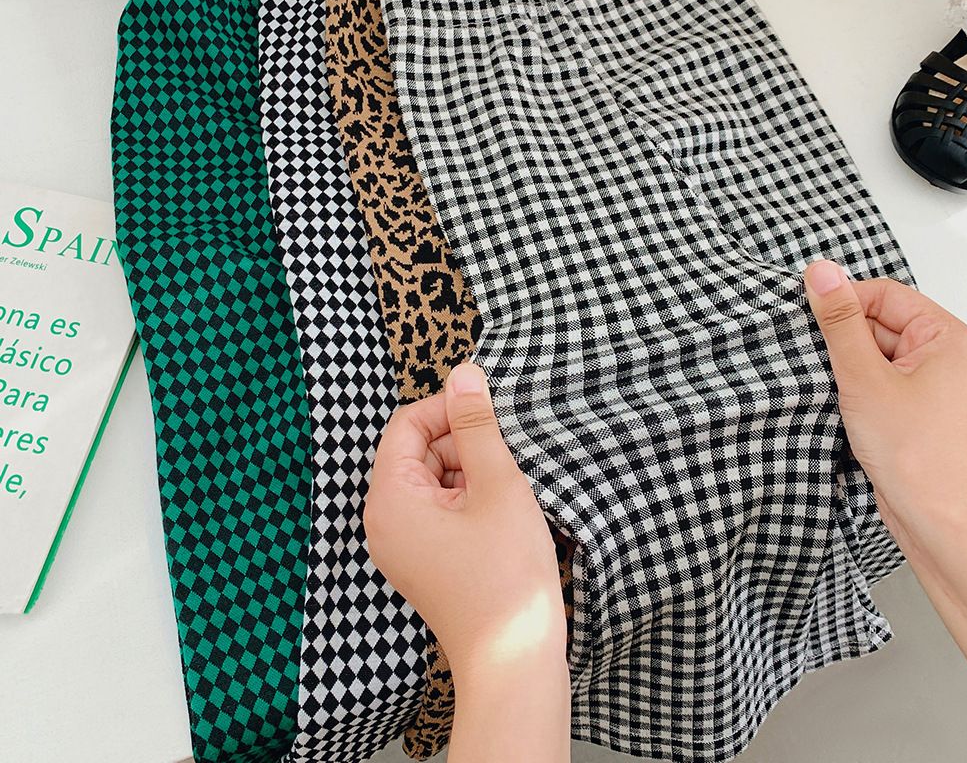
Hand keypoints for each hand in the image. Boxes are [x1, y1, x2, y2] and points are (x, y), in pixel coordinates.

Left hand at [364, 362, 570, 761]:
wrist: (513, 663)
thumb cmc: (506, 576)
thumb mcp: (497, 485)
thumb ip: (477, 425)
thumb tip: (463, 373)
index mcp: (389, 500)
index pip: (405, 426)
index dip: (447, 410)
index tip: (489, 416)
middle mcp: (384, 521)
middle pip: (417, 451)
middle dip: (461, 445)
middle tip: (506, 462)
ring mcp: (401, 545)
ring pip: (432, 480)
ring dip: (470, 473)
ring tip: (507, 495)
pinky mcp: (422, 561)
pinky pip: (439, 510)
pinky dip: (469, 501)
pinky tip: (501, 516)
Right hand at [802, 259, 966, 525]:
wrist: (935, 518)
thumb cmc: (918, 455)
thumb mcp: (865, 377)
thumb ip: (840, 322)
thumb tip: (822, 273)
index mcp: (945, 336)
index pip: (885, 293)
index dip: (845, 301)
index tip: (810, 314)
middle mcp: (943, 355)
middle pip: (878, 321)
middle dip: (843, 338)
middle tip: (819, 358)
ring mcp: (928, 383)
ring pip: (872, 352)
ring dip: (845, 365)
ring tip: (834, 387)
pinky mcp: (912, 408)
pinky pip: (875, 379)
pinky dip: (852, 386)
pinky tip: (839, 401)